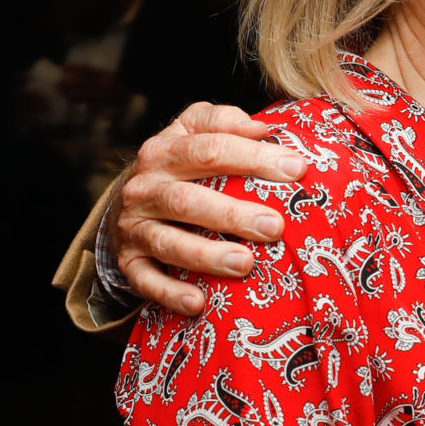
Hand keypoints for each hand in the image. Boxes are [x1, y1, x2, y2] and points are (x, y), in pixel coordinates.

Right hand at [108, 102, 308, 317]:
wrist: (127, 205)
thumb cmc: (179, 167)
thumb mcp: (193, 133)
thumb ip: (223, 122)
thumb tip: (261, 128)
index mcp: (163, 151)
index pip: (209, 149)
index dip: (253, 158)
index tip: (297, 169)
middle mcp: (144, 188)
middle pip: (188, 200)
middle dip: (233, 214)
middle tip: (275, 226)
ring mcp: (134, 227)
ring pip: (168, 242)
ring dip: (207, 255)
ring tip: (245, 264)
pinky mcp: (130, 263)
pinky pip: (146, 281)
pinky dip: (171, 293)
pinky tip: (199, 303)